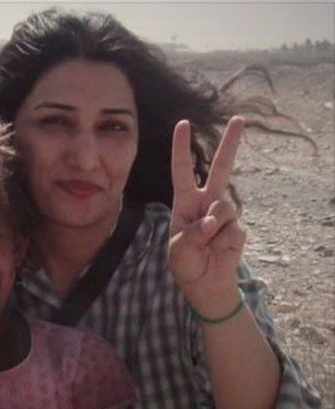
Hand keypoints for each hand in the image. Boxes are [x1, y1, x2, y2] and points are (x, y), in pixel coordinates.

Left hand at [168, 116, 246, 307]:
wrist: (205, 283)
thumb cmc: (185, 263)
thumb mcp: (177, 249)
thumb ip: (191, 234)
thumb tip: (211, 221)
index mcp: (185, 201)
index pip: (182, 170)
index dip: (182, 148)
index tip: (183, 124)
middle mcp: (206, 201)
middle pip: (221, 168)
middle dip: (230, 143)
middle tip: (239, 118)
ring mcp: (224, 213)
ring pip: (223, 207)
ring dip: (212, 228)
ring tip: (206, 244)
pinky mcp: (238, 228)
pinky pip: (232, 230)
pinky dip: (222, 242)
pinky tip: (218, 251)